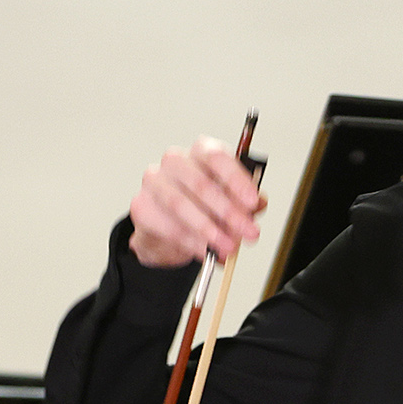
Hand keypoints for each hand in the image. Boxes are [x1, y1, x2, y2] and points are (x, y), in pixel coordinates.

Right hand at [127, 136, 265, 269]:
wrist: (171, 228)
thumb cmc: (204, 206)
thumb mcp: (233, 202)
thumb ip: (247, 202)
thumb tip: (259, 203)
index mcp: (201, 152)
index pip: (217, 157)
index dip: (237, 180)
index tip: (253, 202)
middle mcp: (176, 161)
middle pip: (201, 183)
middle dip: (229, 212)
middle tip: (248, 232)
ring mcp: (155, 181)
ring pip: (181, 205)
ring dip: (209, 230)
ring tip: (228, 247)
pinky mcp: (142, 206)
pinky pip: (168, 226)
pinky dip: (191, 242)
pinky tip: (205, 251)